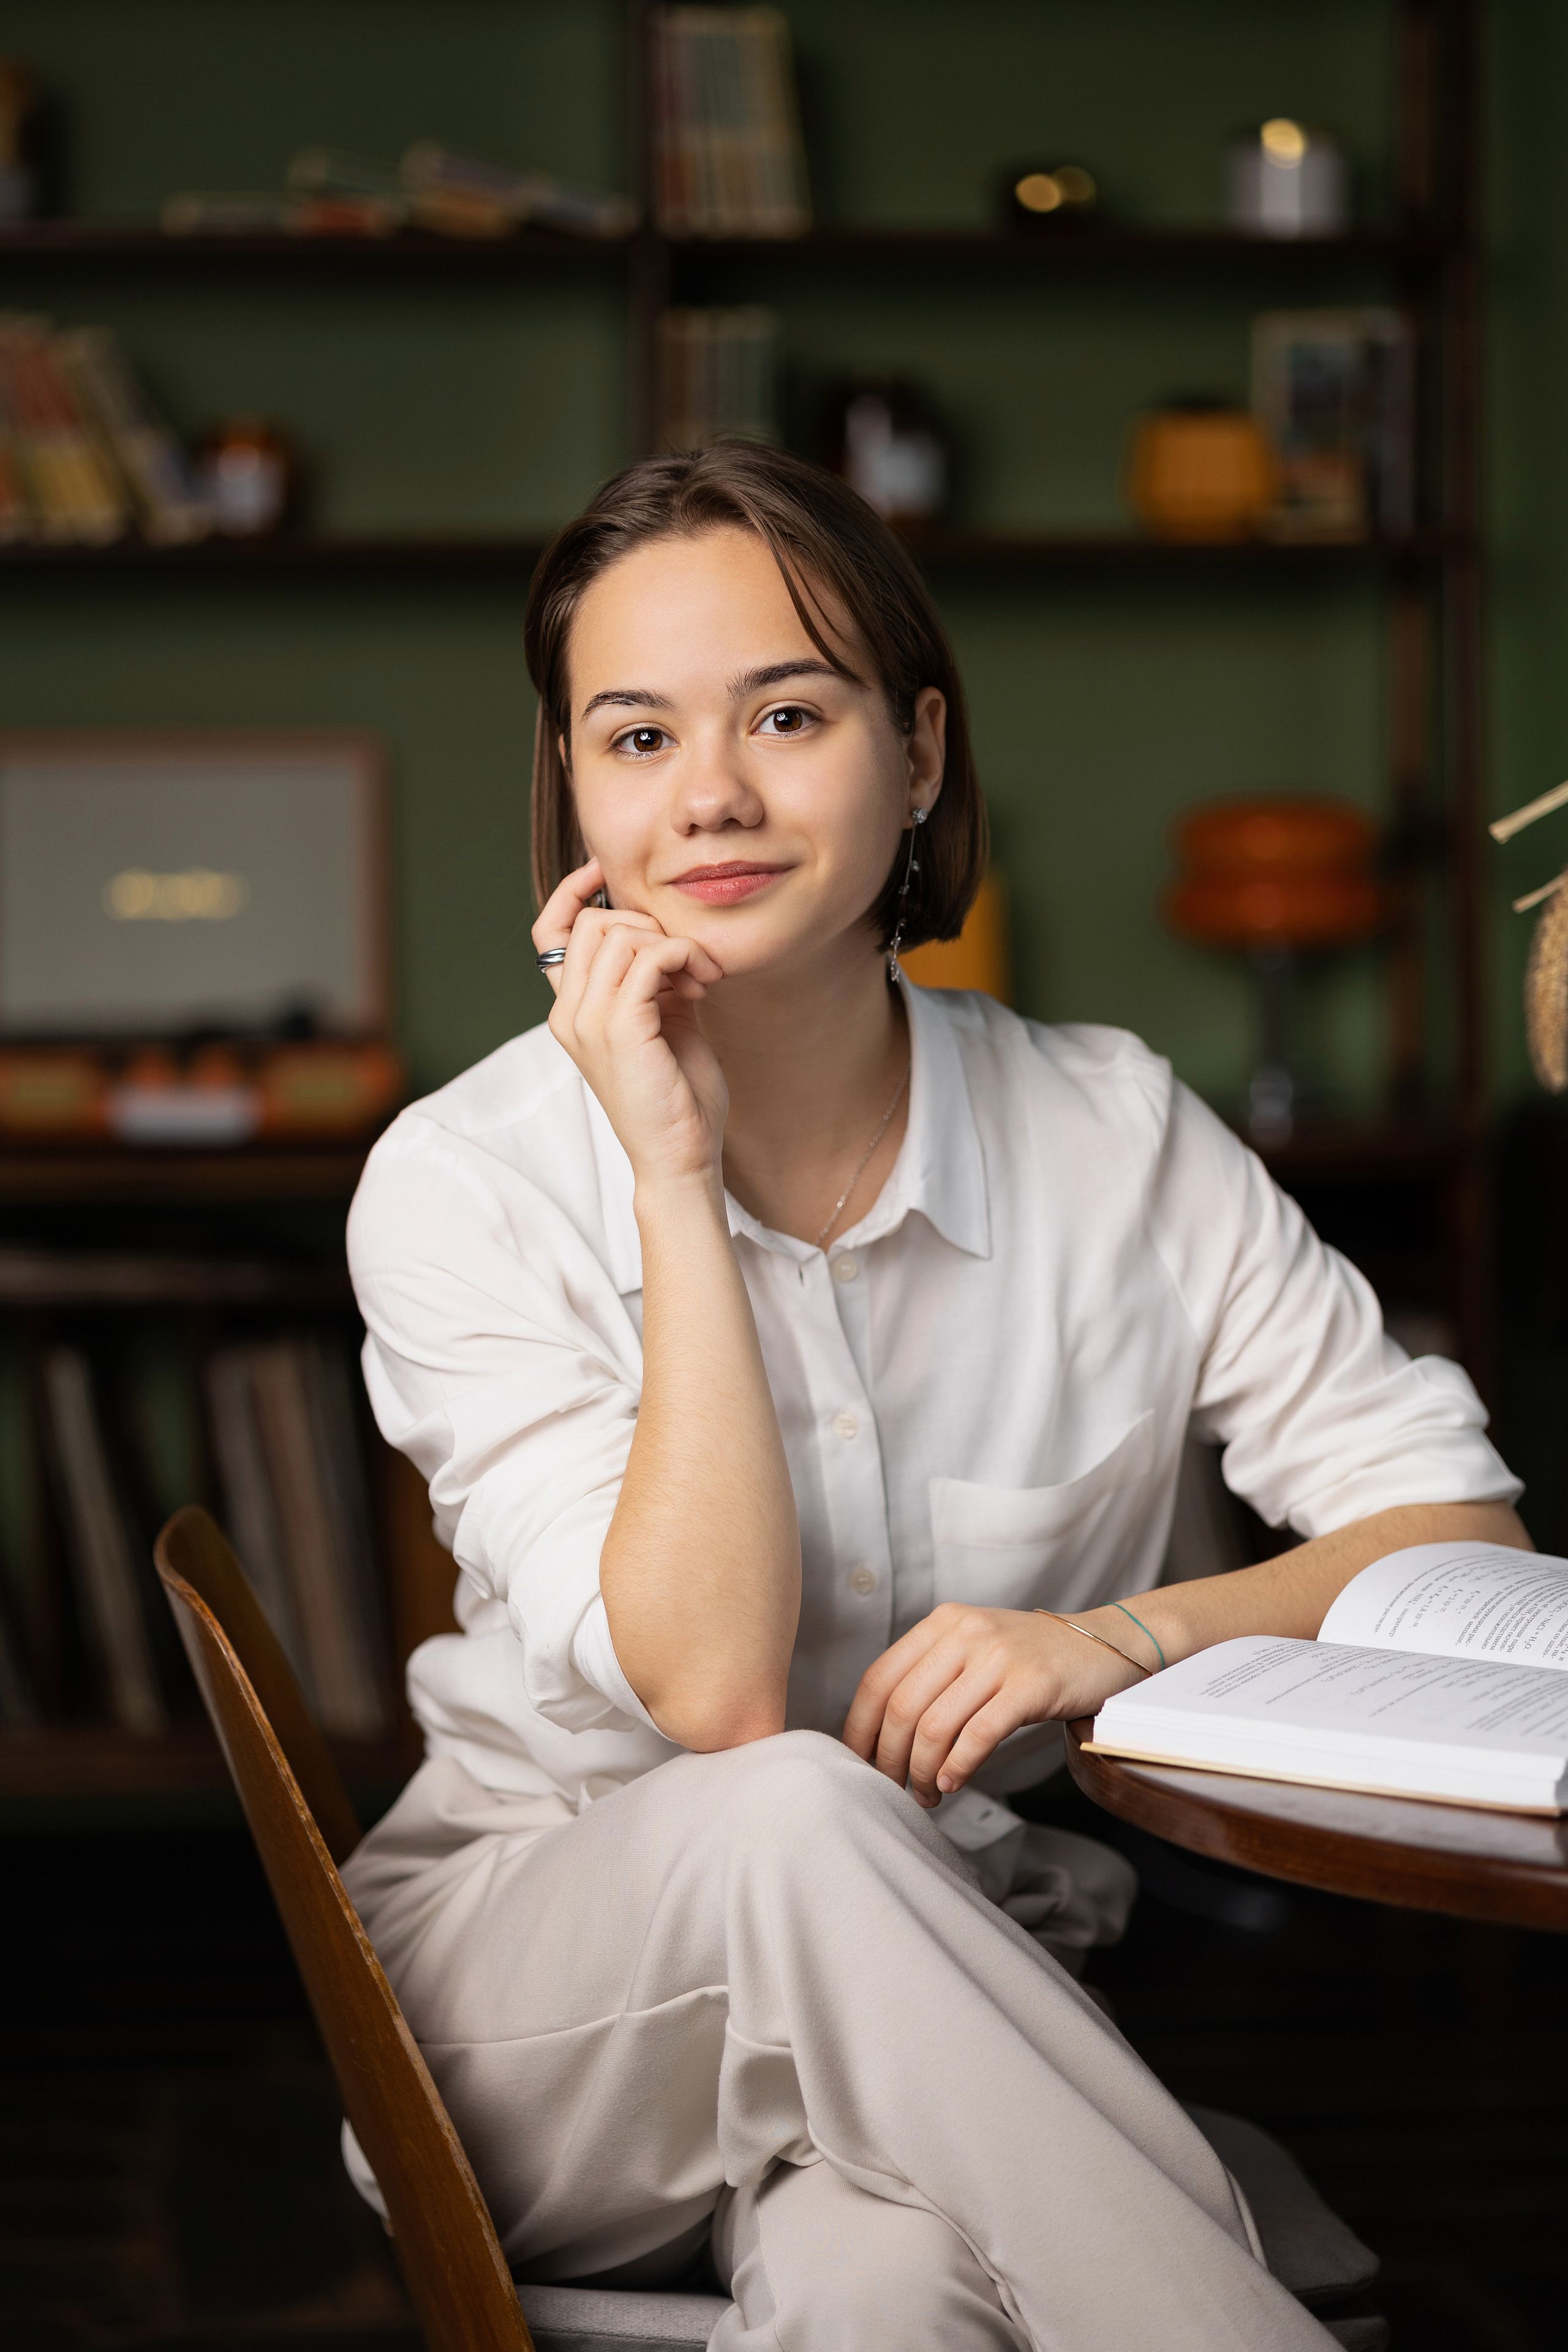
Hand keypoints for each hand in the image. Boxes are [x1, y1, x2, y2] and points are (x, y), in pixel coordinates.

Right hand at [534, 858, 727, 1192]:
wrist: (680, 1156)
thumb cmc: (676, 1096)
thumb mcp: (662, 1023)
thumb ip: (653, 980)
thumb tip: (667, 937)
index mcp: (571, 1011)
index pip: (549, 933)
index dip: (572, 891)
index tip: (606, 873)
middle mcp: (569, 1014)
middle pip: (589, 921)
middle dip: (646, 923)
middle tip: (688, 959)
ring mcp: (589, 1022)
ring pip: (619, 934)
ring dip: (671, 943)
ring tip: (700, 977)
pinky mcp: (620, 1030)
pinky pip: (648, 959)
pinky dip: (682, 957)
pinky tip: (701, 985)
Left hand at [841, 1604, 1147, 1807]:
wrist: (1102, 1646)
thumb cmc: (1030, 1657)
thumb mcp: (974, 1647)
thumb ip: (932, 1673)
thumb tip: (879, 1731)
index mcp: (942, 1622)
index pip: (879, 1678)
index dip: (859, 1727)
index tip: (855, 1762)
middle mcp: (965, 1633)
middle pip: (902, 1707)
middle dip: (889, 1759)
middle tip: (891, 1788)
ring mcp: (999, 1657)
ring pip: (935, 1725)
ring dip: (922, 1771)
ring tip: (926, 1793)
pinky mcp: (1031, 1685)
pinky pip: (979, 1735)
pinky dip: (958, 1767)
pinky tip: (953, 1783)